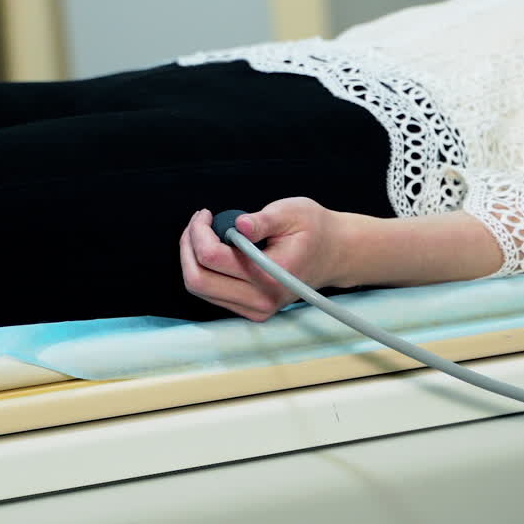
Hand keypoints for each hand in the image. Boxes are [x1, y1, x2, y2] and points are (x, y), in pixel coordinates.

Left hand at [179, 197, 344, 320]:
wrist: (335, 254)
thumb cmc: (315, 230)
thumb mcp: (293, 213)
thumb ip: (263, 220)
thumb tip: (237, 225)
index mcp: (270, 275)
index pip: (213, 257)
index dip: (199, 232)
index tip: (206, 214)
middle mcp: (260, 299)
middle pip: (198, 280)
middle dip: (188, 247)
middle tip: (198, 223)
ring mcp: (255, 309)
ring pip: (200, 289)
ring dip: (192, 258)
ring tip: (203, 232)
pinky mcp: (250, 310)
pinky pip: (212, 293)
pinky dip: (204, 270)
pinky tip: (214, 249)